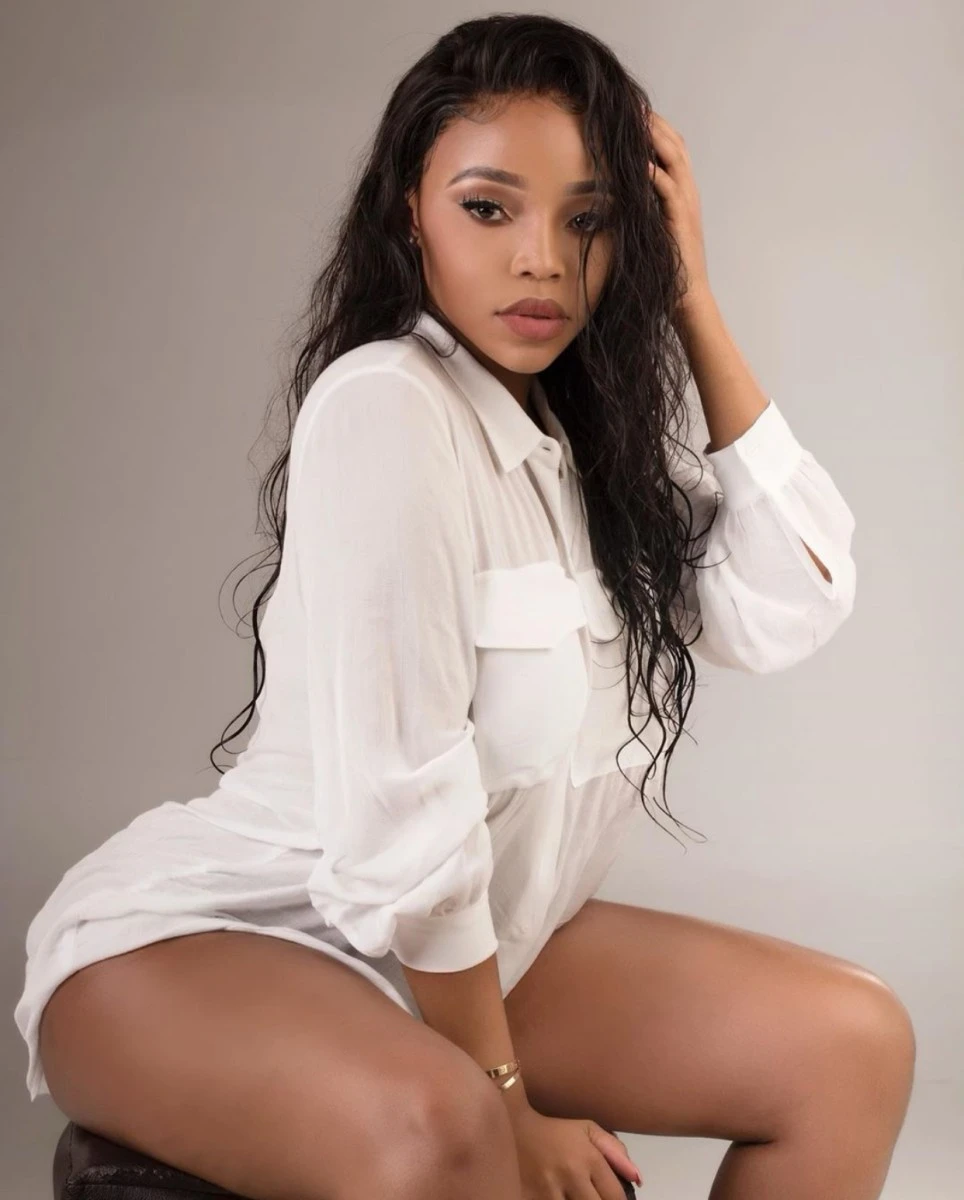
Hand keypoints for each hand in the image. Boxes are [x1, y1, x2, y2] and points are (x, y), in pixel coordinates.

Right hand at [505, 1104, 642, 1197]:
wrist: (514, 1127)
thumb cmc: (555, 1132)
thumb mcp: (587, 1130)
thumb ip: (615, 1152)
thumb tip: (638, 1179)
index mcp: (588, 1157)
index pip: (615, 1197)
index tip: (611, 1199)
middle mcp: (570, 1174)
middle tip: (592, 1195)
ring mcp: (548, 1190)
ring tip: (575, 1194)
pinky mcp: (529, 1198)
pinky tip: (558, 1195)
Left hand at [644, 107, 711, 319]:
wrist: (687, 299)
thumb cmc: (667, 268)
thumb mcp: (652, 230)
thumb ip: (643, 208)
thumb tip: (619, 193)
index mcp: (681, 193)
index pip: (670, 148)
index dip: (653, 126)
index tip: (630, 110)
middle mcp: (687, 193)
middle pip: (674, 144)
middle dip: (653, 122)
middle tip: (631, 102)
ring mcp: (686, 206)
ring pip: (675, 160)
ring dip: (655, 138)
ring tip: (635, 120)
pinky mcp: (680, 222)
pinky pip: (669, 191)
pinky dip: (655, 174)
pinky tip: (639, 163)